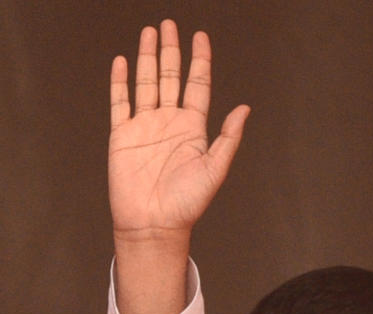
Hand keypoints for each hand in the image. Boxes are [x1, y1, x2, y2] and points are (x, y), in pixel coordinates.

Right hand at [109, 20, 248, 243]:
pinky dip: (120, 81)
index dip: (199, 60)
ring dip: (148, 58)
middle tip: (170, 24)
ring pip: (146, 83)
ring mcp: (145, 126)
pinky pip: (120, 102)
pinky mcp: (123, 135)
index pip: (197, 85)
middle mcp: (170, 122)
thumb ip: (228, 138)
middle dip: (171, 50)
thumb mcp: (216, 168)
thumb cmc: (188, 202)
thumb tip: (244, 108)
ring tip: (149, 33)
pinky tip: (122, 62)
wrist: (155, 223)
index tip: (201, 36)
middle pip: (171, 77)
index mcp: (194, 128)